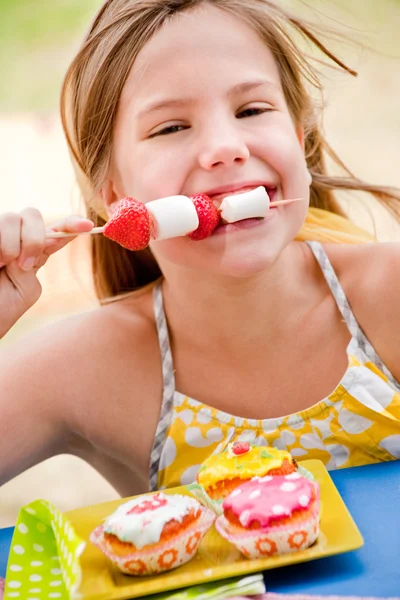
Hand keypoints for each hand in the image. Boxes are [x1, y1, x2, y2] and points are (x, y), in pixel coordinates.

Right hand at [0, 208, 92, 338]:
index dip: (72, 224)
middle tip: (23, 265)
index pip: (57, 231)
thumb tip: (46, 239)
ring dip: (11, 245)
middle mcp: (16, 238)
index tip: (87, 225)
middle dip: (33, 238)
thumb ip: (36, 261)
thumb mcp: (26, 289)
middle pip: (32, 214)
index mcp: (33, 251)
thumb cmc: (1, 309)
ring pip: (12, 218)